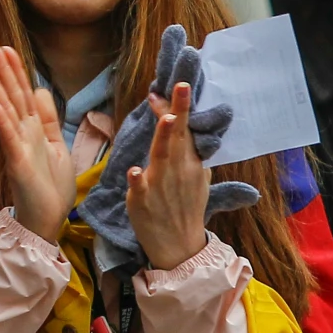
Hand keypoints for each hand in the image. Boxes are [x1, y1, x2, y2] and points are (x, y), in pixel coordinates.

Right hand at [0, 41, 77, 239]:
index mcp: (33, 128)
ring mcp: (17, 146)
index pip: (23, 92)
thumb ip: (47, 119)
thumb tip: (41, 90)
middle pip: (11, 94)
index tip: (6, 47)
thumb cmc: (50, 188)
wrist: (47, 221)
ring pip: (5, 109)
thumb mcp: (57, 146)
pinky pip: (7, 135)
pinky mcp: (16, 161)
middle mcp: (22, 132)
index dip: (15, 69)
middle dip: (0, 68)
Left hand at [100, 26, 234, 193]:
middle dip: (179, 110)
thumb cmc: (186, 209)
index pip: (186, 130)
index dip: (180, 107)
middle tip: (180, 85)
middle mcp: (177, 171)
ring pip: (163, 157)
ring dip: (165, 137)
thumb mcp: (197, 179)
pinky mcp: (143, 203)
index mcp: (190, 163)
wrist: (180, 247)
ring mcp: (160, 186)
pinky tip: (134, 171)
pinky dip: (138, 180)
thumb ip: (193, 153)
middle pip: (178, 136)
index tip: (177, 85)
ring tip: (169, 118)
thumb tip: (194, 130)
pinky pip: (140, 189)